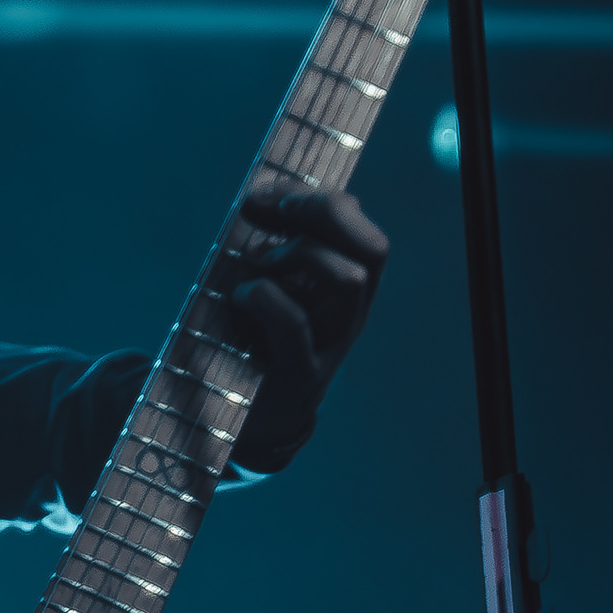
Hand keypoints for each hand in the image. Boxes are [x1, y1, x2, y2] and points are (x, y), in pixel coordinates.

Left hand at [222, 179, 388, 470]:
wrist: (249, 418)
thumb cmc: (254, 340)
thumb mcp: (271, 286)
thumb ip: (275, 247)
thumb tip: (260, 198)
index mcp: (348, 287)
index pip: (361, 228)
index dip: (318, 198)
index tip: (268, 195)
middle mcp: (351, 313)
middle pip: (372, 248)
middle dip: (323, 213)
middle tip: (272, 212)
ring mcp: (332, 344)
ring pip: (349, 279)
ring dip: (298, 256)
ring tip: (259, 265)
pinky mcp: (301, 372)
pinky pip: (294, 322)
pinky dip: (262, 297)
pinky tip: (239, 297)